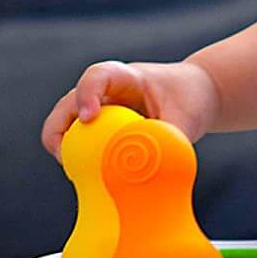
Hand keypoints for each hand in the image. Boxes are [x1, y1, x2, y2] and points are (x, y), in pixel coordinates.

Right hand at [40, 59, 220, 161]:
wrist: (197, 94)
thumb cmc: (191, 99)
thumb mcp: (188, 118)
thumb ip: (171, 142)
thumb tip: (156, 173)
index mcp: (127, 77)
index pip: (98, 76)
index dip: (87, 95)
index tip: (89, 118)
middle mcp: (105, 92)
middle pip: (67, 105)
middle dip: (59, 132)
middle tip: (68, 161)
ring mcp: (99, 111)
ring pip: (67, 127)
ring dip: (67, 150)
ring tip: (81, 176)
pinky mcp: (101, 130)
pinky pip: (81, 145)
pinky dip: (81, 161)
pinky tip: (95, 181)